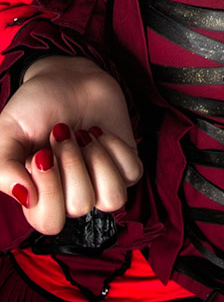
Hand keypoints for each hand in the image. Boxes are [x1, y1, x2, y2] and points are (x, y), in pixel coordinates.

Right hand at [0, 56, 142, 233]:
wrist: (66, 78)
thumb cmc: (34, 107)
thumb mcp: (6, 133)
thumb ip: (2, 169)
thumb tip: (26, 197)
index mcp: (40, 197)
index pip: (50, 223)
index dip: (49, 190)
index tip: (40, 154)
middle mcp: (71, 195)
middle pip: (80, 206)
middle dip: (72, 164)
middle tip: (62, 135)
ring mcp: (100, 181)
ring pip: (112, 198)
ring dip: (97, 159)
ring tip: (84, 134)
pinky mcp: (124, 163)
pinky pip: (132, 174)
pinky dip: (117, 148)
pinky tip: (99, 132)